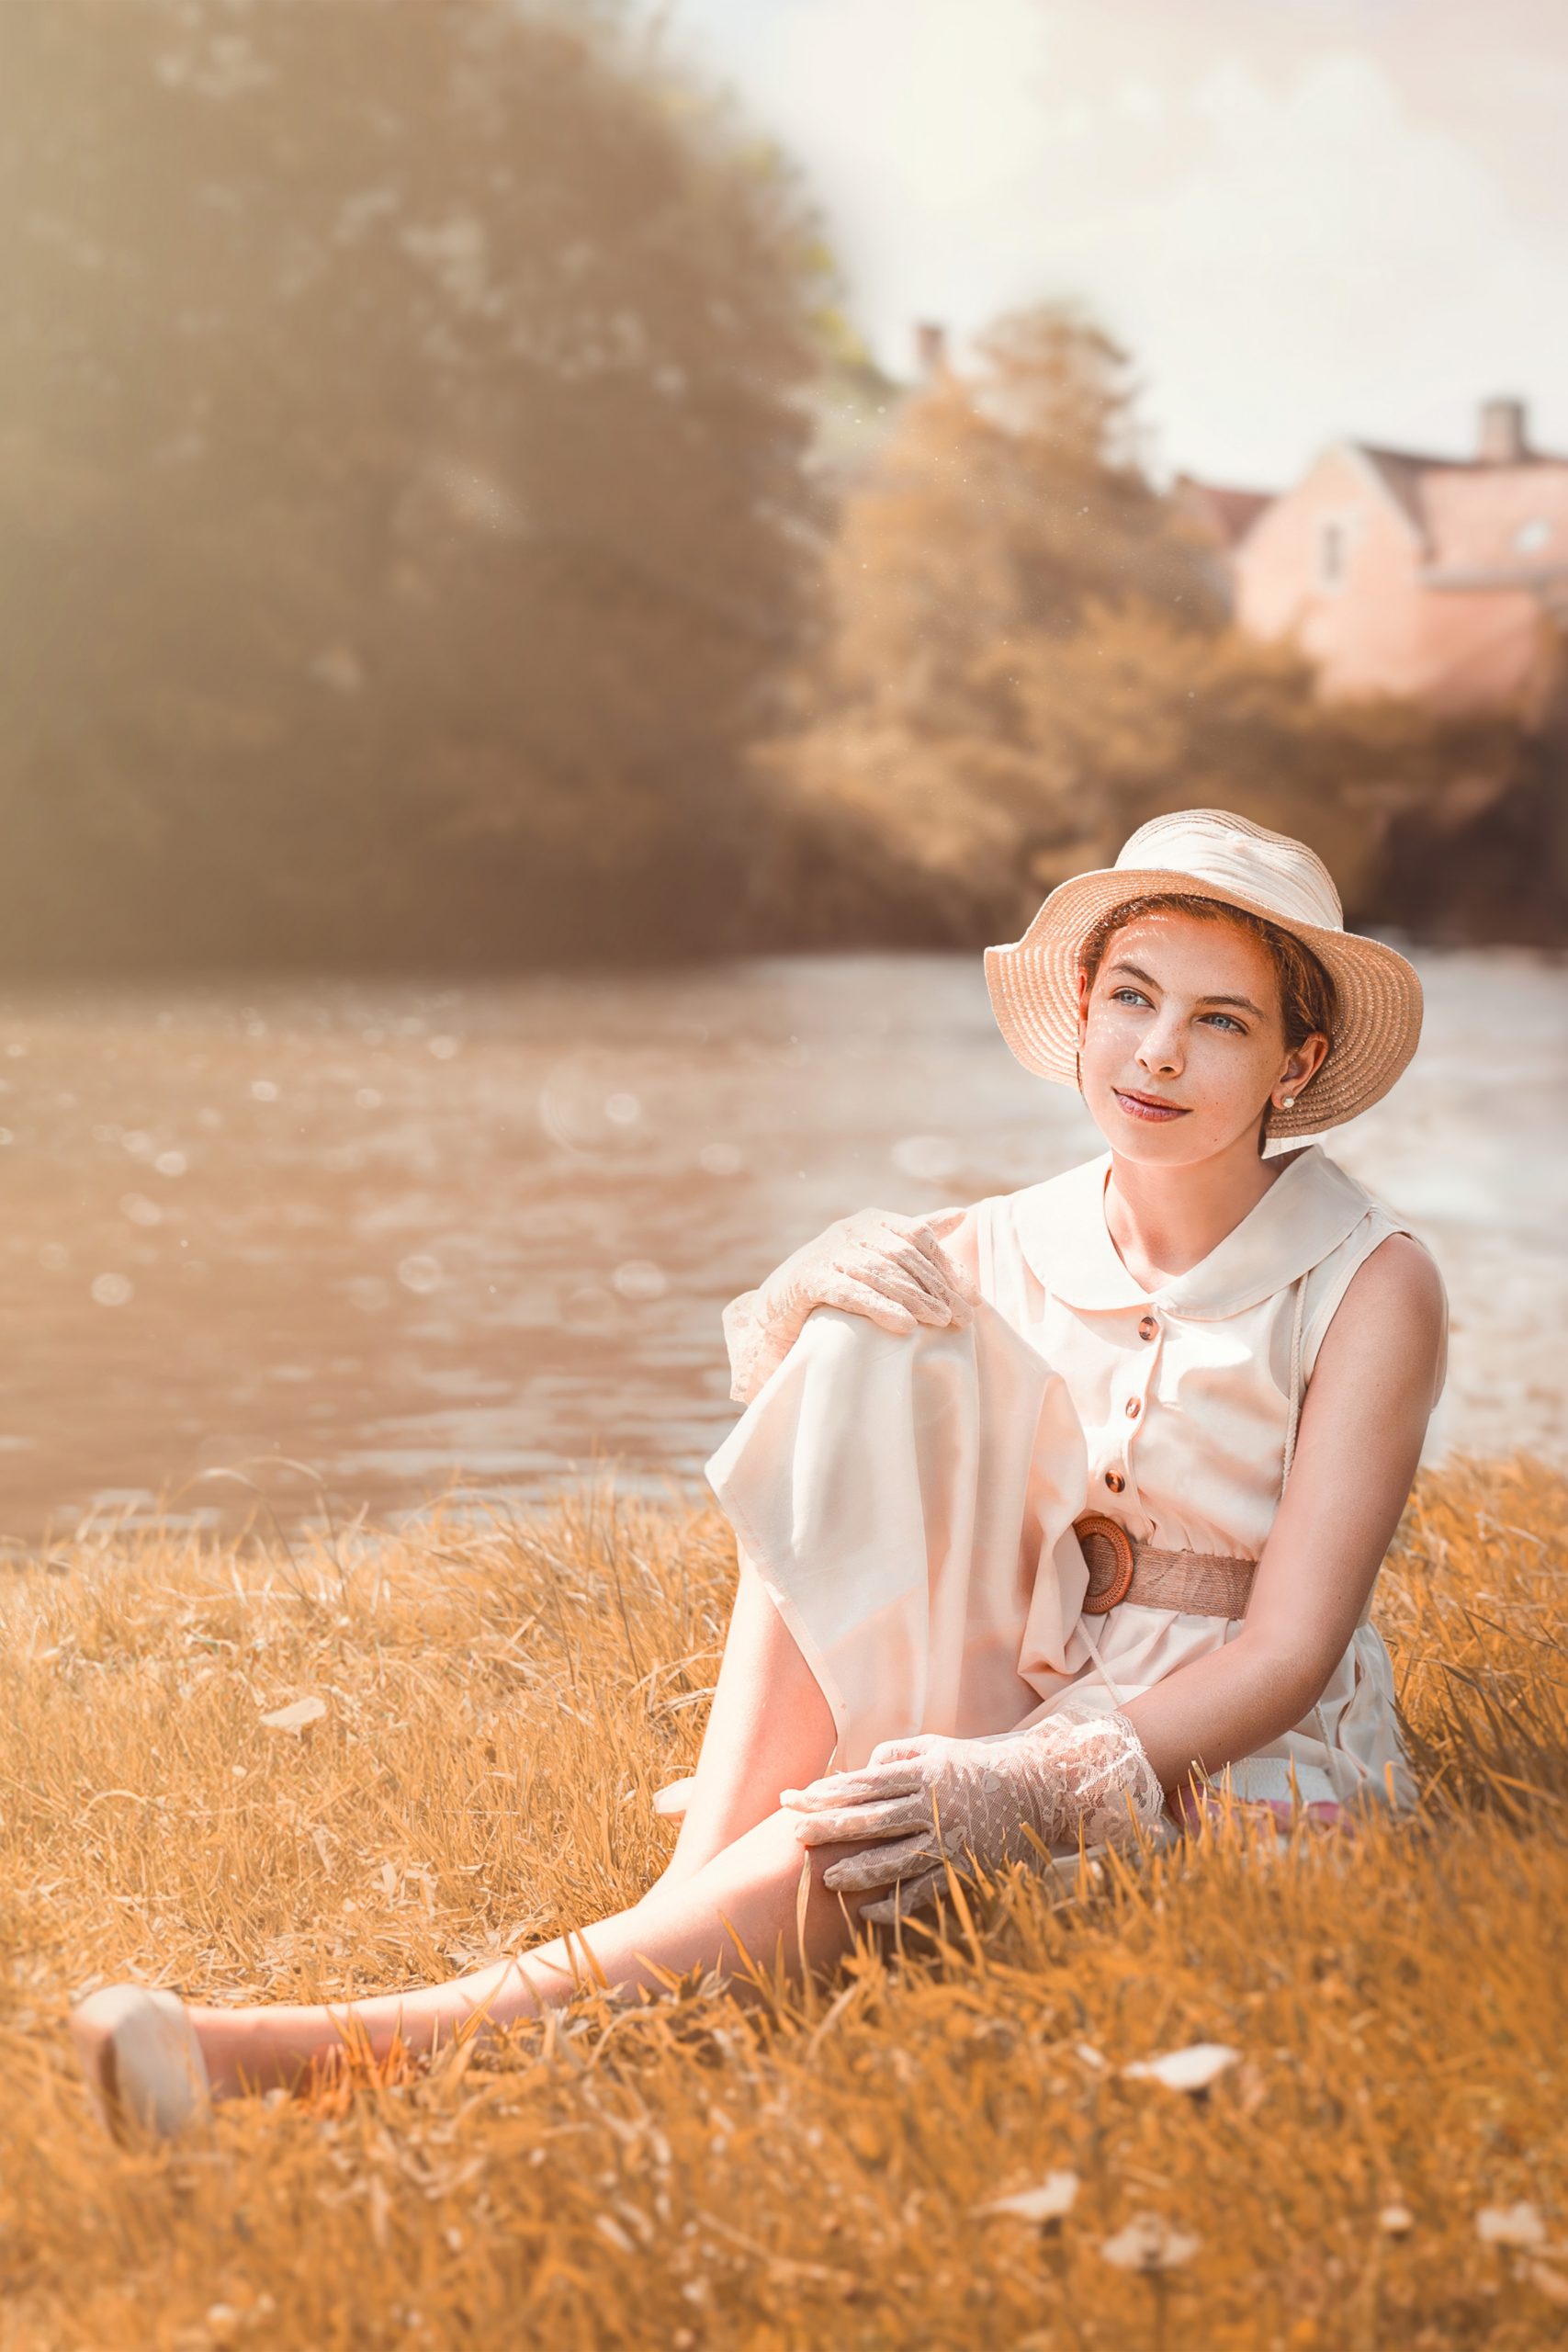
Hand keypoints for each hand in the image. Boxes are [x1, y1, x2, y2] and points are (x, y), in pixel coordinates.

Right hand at [722, 1204, 979, 1406]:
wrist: (777, 1307)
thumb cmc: (836, 1280)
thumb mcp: (877, 1253)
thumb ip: (916, 1233)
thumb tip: (962, 1215)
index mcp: (870, 1220)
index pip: (918, 1236)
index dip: (948, 1266)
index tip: (973, 1297)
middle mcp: (849, 1230)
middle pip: (903, 1256)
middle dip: (937, 1288)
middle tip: (964, 1318)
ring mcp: (827, 1252)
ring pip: (881, 1274)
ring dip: (916, 1299)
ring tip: (942, 1322)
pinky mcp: (809, 1280)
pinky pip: (851, 1292)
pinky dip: (880, 1307)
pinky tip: (905, 1326)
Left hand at [779, 1708, 1166, 1923]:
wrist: (1040, 1788)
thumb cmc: (981, 1766)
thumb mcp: (941, 1748)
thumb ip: (900, 1753)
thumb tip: (863, 1766)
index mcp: (923, 1771)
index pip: (864, 1782)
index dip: (827, 1791)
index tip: (795, 1797)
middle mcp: (933, 1804)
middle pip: (871, 1818)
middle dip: (829, 1826)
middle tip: (794, 1833)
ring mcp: (949, 1838)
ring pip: (895, 1857)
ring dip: (858, 1869)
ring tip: (826, 1879)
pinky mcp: (966, 1866)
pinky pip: (925, 1890)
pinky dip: (897, 1904)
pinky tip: (869, 1914)